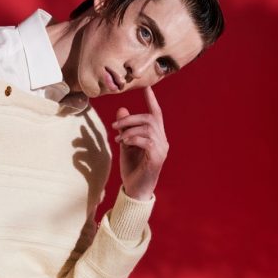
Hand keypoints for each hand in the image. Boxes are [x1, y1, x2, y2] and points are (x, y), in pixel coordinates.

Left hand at [112, 85, 168, 200]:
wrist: (134, 190)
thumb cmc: (132, 169)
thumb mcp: (125, 145)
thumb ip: (125, 129)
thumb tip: (121, 110)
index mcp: (156, 137)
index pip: (156, 114)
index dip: (152, 100)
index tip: (147, 86)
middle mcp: (162, 141)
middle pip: (150, 118)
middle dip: (131, 119)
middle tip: (115, 126)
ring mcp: (162, 149)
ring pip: (147, 128)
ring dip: (129, 130)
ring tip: (117, 138)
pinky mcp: (157, 158)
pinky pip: (146, 141)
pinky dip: (133, 139)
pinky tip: (124, 143)